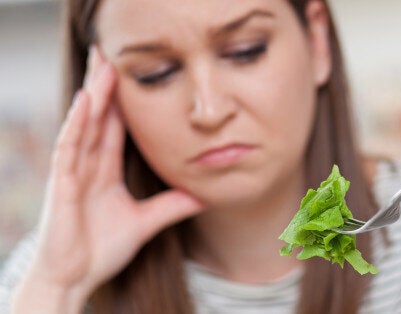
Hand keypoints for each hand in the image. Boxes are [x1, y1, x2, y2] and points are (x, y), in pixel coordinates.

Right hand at [16, 46, 203, 306]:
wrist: (75, 279)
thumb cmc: (101, 249)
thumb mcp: (146, 222)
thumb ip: (173, 205)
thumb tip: (205, 195)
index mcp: (105, 170)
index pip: (116, 127)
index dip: (124, 101)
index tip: (135, 75)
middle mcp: (88, 165)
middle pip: (99, 117)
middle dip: (104, 86)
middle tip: (112, 53)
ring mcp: (73, 172)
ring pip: (85, 124)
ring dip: (94, 94)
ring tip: (103, 63)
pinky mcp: (62, 184)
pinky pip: (69, 147)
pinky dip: (77, 123)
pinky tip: (86, 100)